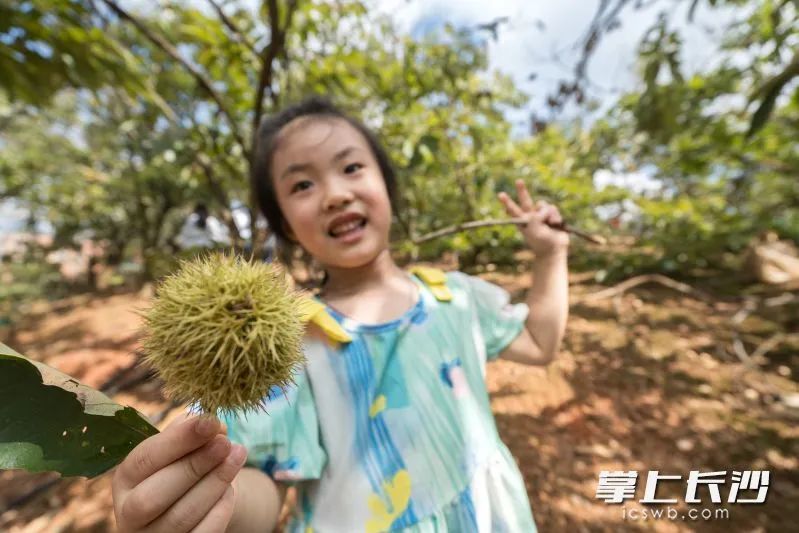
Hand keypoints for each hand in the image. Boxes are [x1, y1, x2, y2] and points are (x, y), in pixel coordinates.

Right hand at [112, 414, 246, 532]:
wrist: (192, 503)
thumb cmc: (182, 467)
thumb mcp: (178, 449)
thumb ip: (188, 433)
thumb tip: (212, 424)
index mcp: (125, 479)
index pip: (144, 460)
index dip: (179, 440)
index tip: (210, 422)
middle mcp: (129, 512)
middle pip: (154, 495)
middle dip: (194, 465)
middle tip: (225, 443)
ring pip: (181, 516)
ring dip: (215, 483)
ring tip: (237, 456)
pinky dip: (219, 510)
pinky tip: (231, 489)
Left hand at [498, 179, 569, 256]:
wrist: (554, 249)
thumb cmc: (541, 242)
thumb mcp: (534, 231)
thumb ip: (535, 218)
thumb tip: (541, 208)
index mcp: (522, 221)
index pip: (513, 210)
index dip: (507, 202)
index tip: (501, 194)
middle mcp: (531, 215)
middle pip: (525, 200)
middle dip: (522, 190)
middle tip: (518, 181)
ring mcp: (541, 214)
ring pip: (543, 205)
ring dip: (546, 213)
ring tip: (549, 224)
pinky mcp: (552, 215)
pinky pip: (553, 209)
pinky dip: (555, 216)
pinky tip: (555, 225)